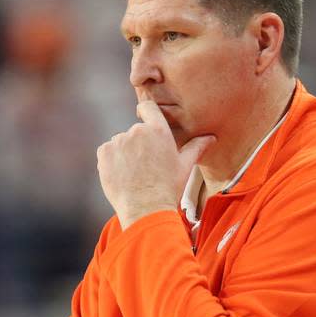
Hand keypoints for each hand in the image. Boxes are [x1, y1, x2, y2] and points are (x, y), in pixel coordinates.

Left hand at [97, 101, 215, 228]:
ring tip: (134, 174)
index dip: (146, 112)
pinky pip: (107, 152)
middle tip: (146, 166)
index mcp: (158, 130)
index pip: (148, 107)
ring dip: (124, 153)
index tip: (144, 118)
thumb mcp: (185, 166)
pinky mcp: (104, 152)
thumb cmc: (168, 188)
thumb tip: (211, 137)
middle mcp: (137, 131)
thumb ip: (196, 147)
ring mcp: (119, 141)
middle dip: (138, 144)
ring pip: (120, 143)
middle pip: (135, 132)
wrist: (146, 209)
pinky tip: (123, 176)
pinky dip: (112, 161)